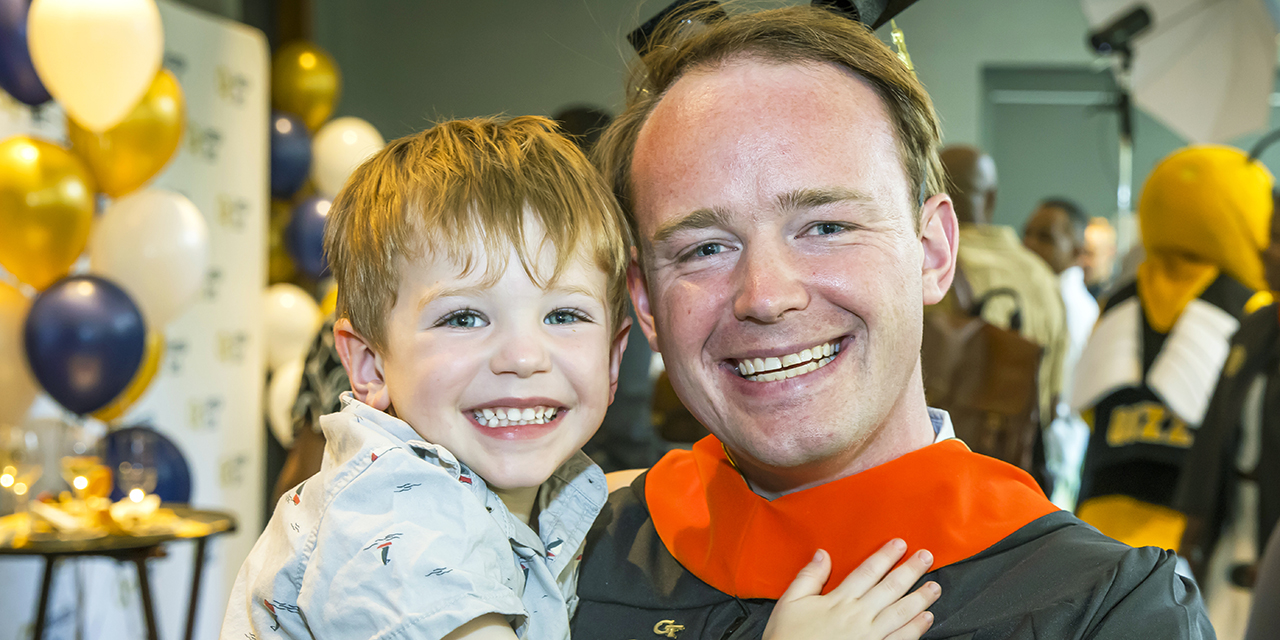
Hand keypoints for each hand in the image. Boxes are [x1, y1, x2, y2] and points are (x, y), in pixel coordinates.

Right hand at [763, 540, 940, 639]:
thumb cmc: (789, 638)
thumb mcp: (790, 603)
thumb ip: (808, 577)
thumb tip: (822, 554)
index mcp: (839, 600)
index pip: (868, 572)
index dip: (886, 556)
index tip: (901, 544)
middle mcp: (858, 616)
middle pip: (890, 588)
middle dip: (910, 571)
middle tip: (927, 557)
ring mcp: (869, 636)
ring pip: (900, 613)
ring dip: (919, 598)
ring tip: (934, 586)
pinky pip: (900, 639)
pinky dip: (915, 629)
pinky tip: (926, 618)